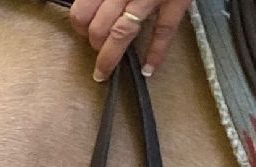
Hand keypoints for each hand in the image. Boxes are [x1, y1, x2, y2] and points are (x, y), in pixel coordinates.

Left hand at [69, 0, 191, 80]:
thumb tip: (85, 3)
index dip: (78, 26)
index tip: (81, 31)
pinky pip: (164, 31)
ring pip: (123, 32)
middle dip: (93, 43)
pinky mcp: (176, 1)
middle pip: (99, 27)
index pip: (82, 12)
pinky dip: (156, 53)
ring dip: (110, 56)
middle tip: (94, 47)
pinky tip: (148, 69)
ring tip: (104, 69)